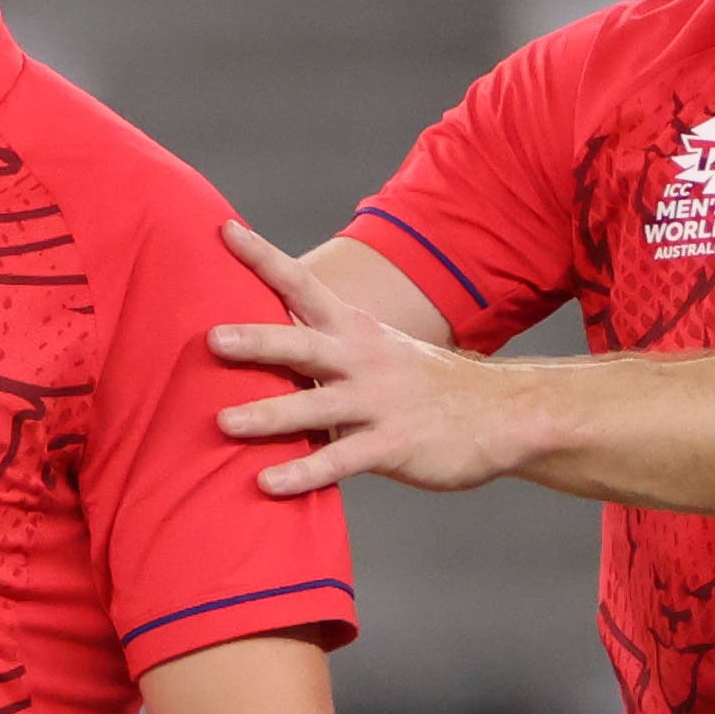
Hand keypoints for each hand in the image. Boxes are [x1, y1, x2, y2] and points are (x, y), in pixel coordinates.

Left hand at [207, 221, 527, 495]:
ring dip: (268, 414)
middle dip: (256, 341)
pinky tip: (268, 483)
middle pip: (302, 345)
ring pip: (315, 407)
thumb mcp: (378, 348)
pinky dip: (303, 472)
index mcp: (355, 330)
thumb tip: (263, 338)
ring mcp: (377, 403)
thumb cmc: (424, 383)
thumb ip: (326, 345)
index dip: (262, 258)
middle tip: (211, 338)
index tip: (223, 230)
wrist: (502, 413)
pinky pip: (340, 460)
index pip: (302, 286)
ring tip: (223, 422)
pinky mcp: (392, 446)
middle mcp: (362, 360)